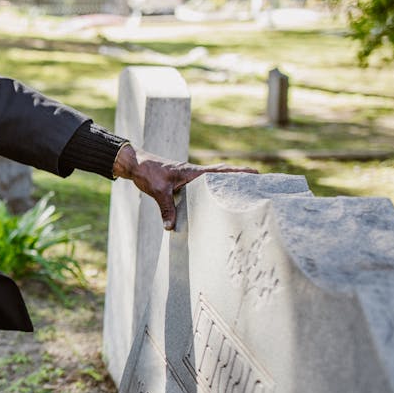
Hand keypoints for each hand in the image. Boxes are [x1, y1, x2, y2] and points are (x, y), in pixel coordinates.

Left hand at [113, 144, 256, 229]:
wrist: (136, 164)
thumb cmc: (148, 173)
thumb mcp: (158, 191)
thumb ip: (167, 208)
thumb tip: (170, 228)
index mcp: (193, 173)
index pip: (220, 171)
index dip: (238, 172)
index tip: (257, 172)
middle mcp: (194, 174)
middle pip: (221, 175)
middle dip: (239, 178)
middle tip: (258, 182)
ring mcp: (189, 178)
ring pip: (212, 181)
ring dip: (225, 185)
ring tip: (241, 193)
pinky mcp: (182, 183)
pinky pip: (201, 187)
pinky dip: (210, 191)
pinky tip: (213, 200)